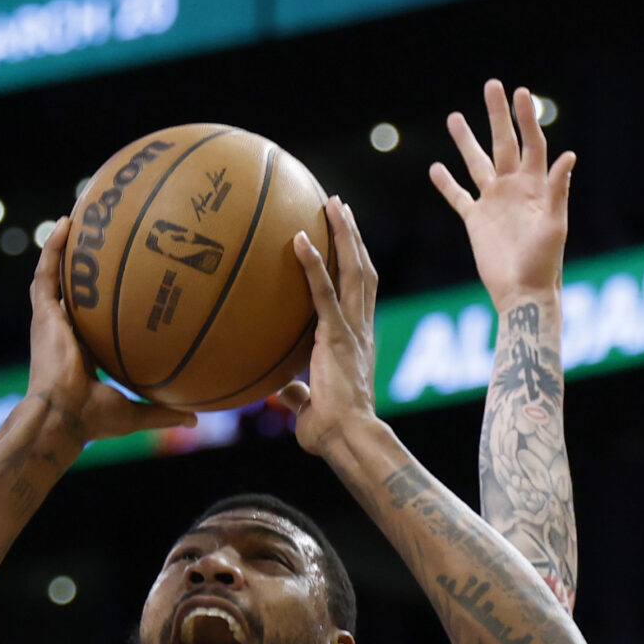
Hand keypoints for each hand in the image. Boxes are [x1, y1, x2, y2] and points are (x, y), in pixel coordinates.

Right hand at [26, 219, 195, 443]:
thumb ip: (163, 414)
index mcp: (81, 353)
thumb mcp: (134, 413)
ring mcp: (51, 321)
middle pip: (74, 291)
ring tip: (80, 218)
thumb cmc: (92, 420)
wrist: (62, 417)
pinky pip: (47, 273)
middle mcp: (64, 332)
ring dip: (64, 249)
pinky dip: (53, 248)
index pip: (92, 321)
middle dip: (84, 267)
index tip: (121, 285)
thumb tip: (195, 420)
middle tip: (101, 241)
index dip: (103, 303)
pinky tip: (67, 223)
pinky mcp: (43, 314)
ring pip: (56, 276)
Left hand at [275, 197, 382, 459]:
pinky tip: (299, 239)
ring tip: (334, 203)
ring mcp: (352, 330)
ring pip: (355, 271)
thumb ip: (297, 393)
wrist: (346, 439)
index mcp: (356, 341)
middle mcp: (361, 329)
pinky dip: (313, 264)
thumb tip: (280, 391)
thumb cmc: (330, 431)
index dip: (356, 263)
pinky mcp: (336, 337)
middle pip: (363, 270)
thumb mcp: (309, 408)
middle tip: (341, 206)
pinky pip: (324, 293)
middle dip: (354, 236)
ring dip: (345, 234)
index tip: (346, 239)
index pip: (360, 293)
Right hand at [431, 79, 574, 305]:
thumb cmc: (545, 261)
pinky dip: (446, 183)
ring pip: (477, 163)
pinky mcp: (475, 221)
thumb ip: (558, 190)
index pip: (531, 143)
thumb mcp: (555, 225)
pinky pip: (458, 196)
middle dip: (497, 115)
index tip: (521, 92)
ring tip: (453, 116)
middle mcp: (514, 188)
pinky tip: (436, 168)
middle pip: (503, 143)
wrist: (522, 291)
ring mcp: (493, 202)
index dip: (526, 118)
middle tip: (491, 86)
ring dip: (466, 141)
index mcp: (536, 185)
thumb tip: (568, 157)